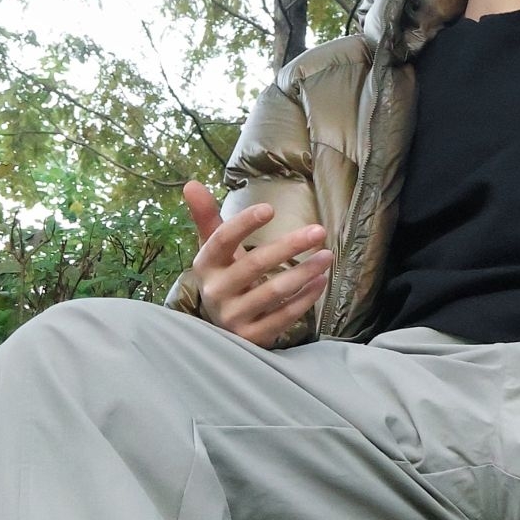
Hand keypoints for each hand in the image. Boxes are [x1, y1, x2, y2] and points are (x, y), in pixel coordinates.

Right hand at [182, 181, 332, 347]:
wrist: (220, 327)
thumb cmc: (224, 277)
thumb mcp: (214, 249)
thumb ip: (206, 217)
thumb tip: (191, 183)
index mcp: (205, 265)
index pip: (222, 239)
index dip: (245, 223)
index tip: (271, 209)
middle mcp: (215, 291)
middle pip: (255, 265)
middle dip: (289, 246)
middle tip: (318, 231)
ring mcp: (233, 316)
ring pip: (273, 292)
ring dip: (304, 273)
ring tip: (327, 256)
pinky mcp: (251, 336)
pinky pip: (283, 316)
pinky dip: (305, 299)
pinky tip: (321, 281)